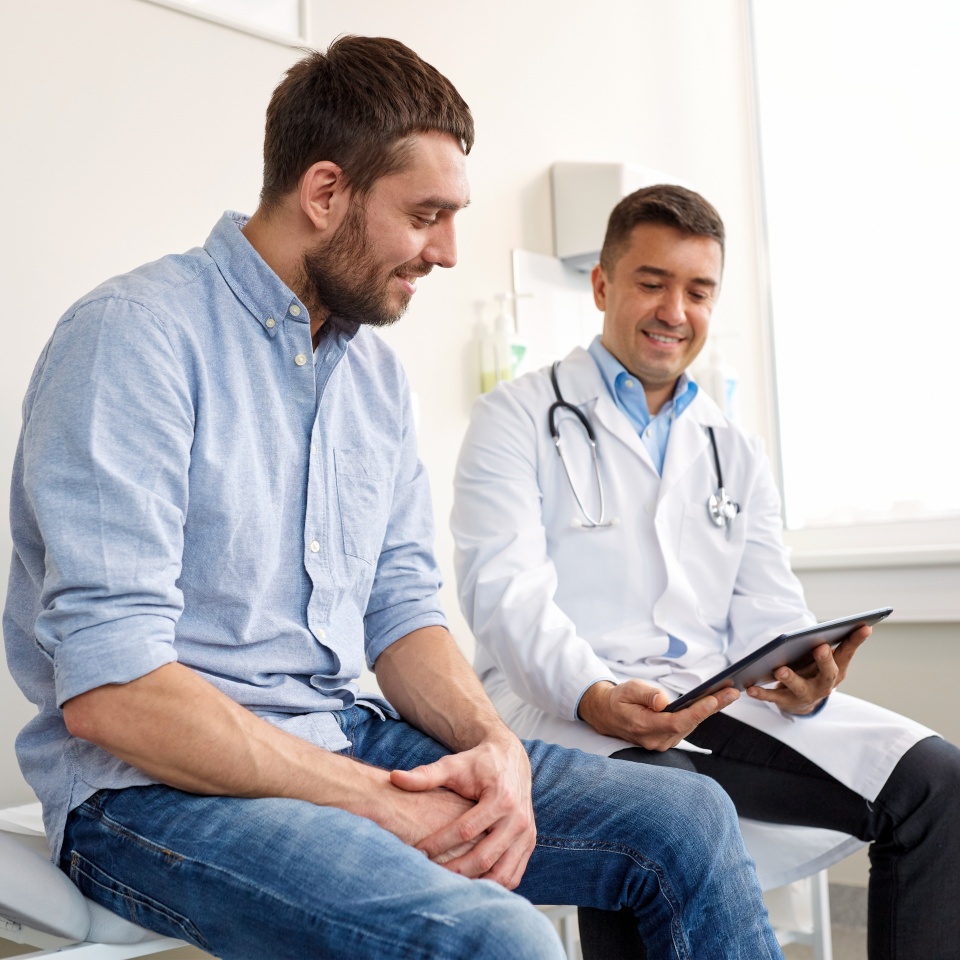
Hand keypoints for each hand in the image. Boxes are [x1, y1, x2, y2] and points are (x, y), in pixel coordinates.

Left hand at [388, 734, 534, 888]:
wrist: (510, 758)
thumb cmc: (478, 763)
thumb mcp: (453, 765)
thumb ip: (425, 775)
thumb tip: (394, 777)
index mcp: (501, 798)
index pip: (466, 830)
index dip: (439, 843)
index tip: (417, 851)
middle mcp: (518, 819)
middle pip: (483, 857)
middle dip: (453, 871)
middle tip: (428, 875)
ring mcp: (526, 834)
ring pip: (501, 874)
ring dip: (474, 886)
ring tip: (446, 886)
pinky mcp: (529, 843)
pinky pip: (513, 875)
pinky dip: (491, 885)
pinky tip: (469, 886)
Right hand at [577, 678, 739, 750]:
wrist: (606, 715)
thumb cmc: (618, 700)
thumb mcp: (628, 689)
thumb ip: (645, 694)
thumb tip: (662, 700)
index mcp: (645, 726)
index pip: (677, 722)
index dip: (698, 711)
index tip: (715, 699)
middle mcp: (656, 740)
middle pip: (689, 724)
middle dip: (712, 707)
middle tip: (732, 692)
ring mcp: (661, 743)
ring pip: (690, 726)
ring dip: (710, 711)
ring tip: (728, 694)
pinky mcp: (666, 740)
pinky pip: (686, 728)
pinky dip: (700, 715)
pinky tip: (713, 703)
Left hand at [747, 625, 870, 714]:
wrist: (802, 703)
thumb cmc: (816, 672)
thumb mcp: (829, 660)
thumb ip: (841, 644)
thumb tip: (864, 624)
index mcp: (836, 671)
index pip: (848, 653)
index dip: (856, 641)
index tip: (864, 626)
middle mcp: (824, 685)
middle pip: (827, 674)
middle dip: (824, 661)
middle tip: (821, 647)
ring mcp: (805, 695)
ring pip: (799, 688)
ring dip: (790, 678)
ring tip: (779, 670)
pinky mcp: (786, 702)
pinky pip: (773, 698)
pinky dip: (762, 694)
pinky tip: (750, 689)